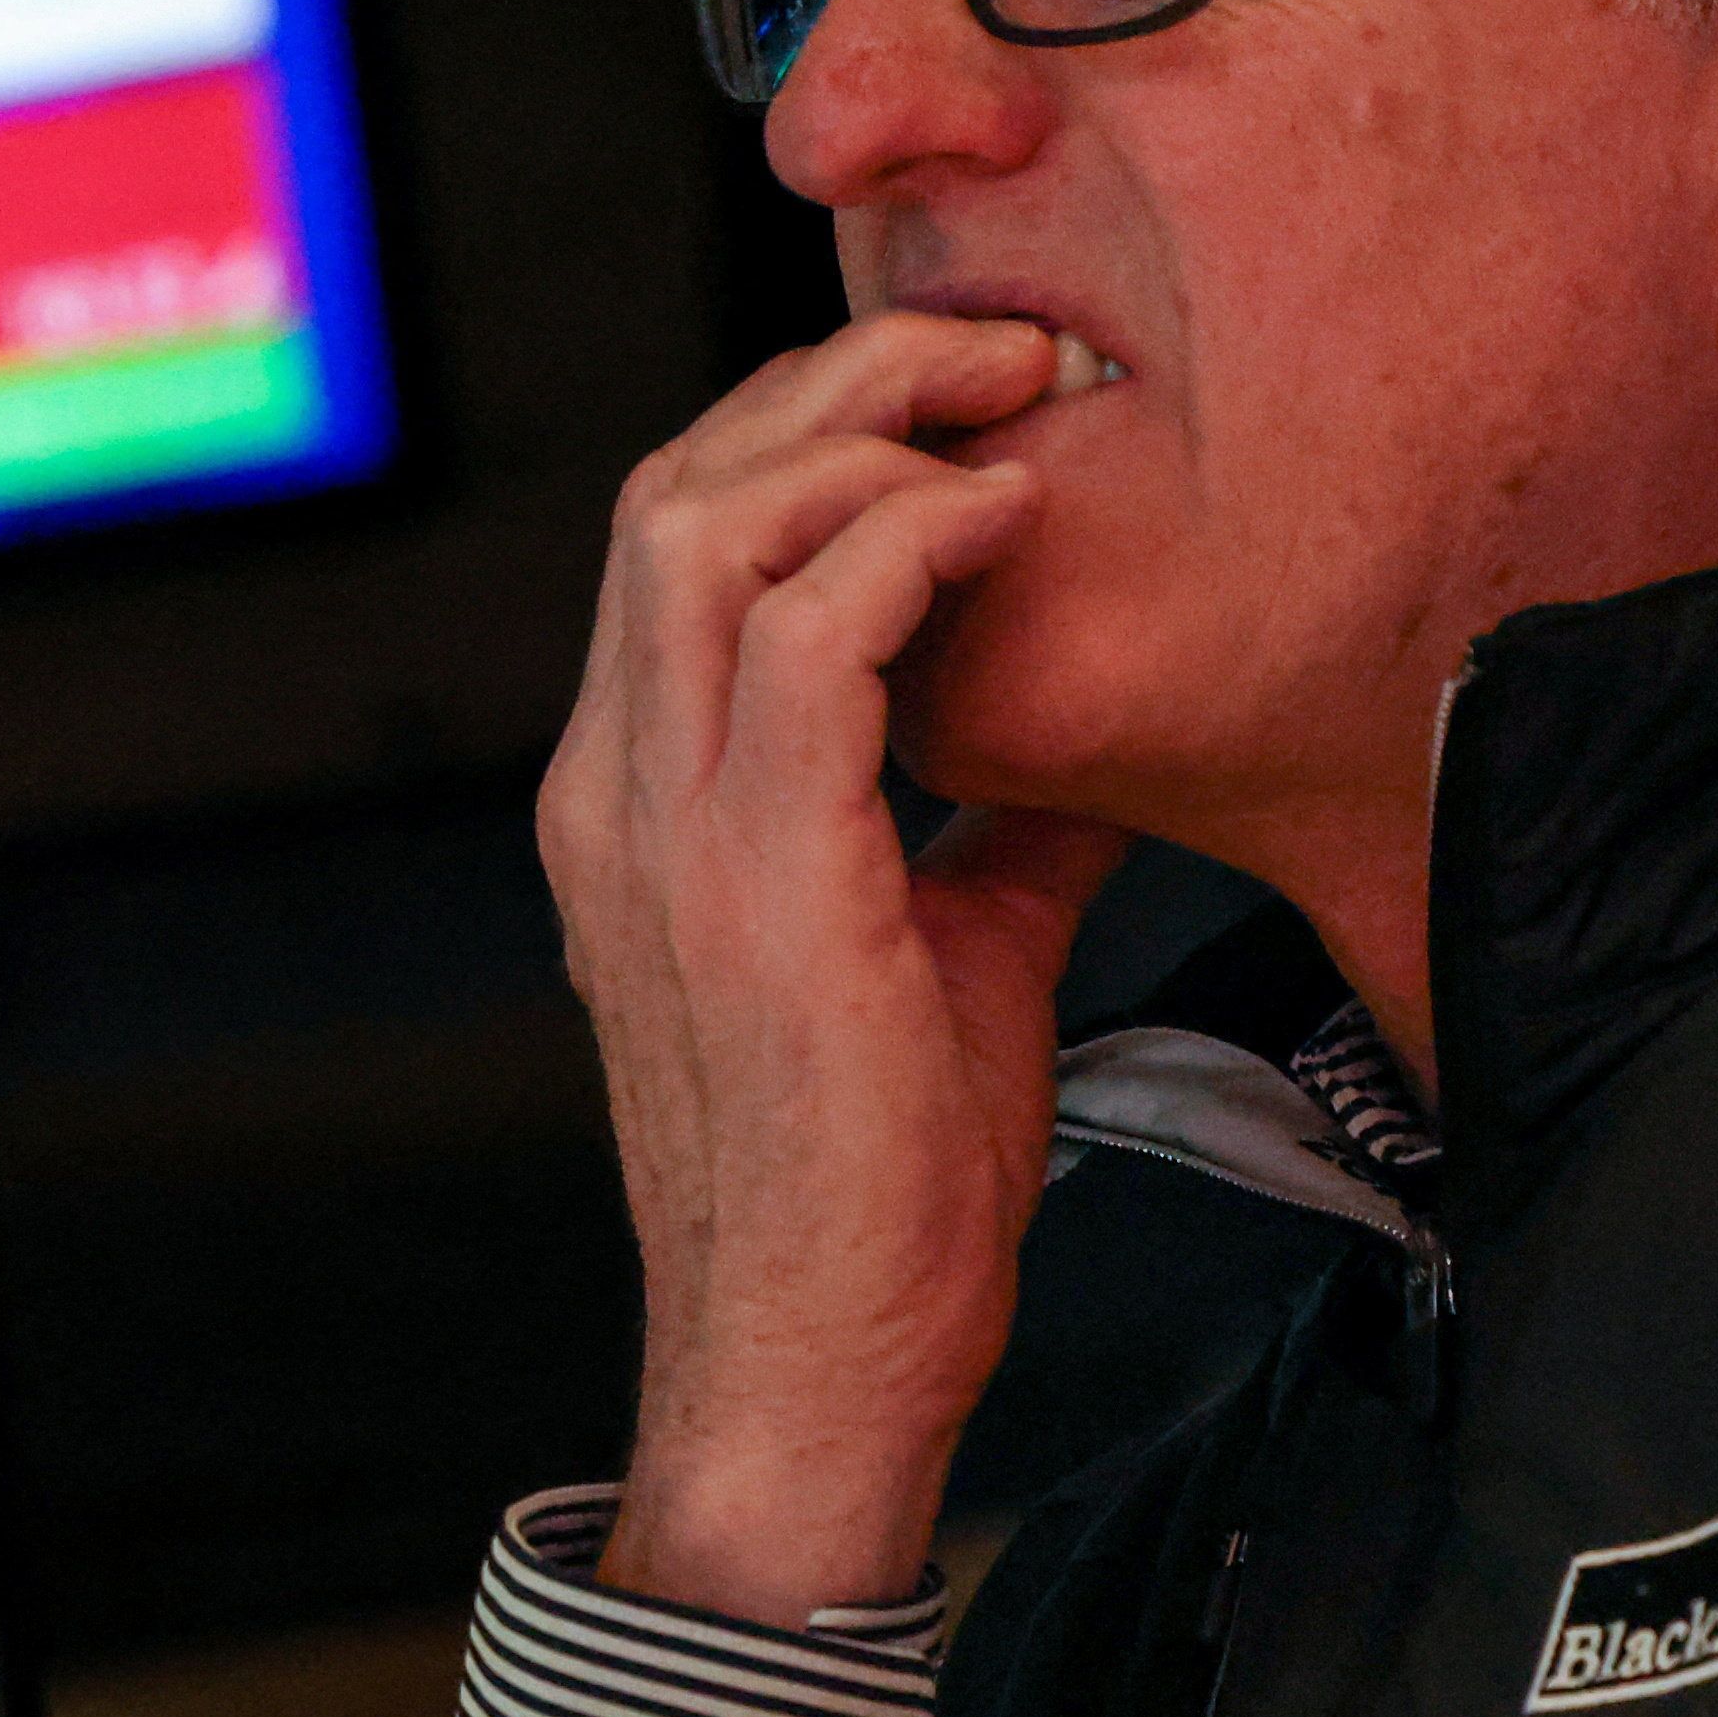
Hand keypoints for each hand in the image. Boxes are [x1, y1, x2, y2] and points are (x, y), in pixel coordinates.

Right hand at [536, 316, 1131, 1623]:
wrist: (819, 1370)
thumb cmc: (876, 1193)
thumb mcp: (949, 957)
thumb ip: (996, 831)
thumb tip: (1101, 742)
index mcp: (634, 804)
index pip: (675, 540)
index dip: (807, 429)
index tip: (962, 400)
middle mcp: (615, 794)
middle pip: (671, 489)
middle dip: (835, 378)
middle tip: (998, 346)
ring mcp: (664, 835)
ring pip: (705, 523)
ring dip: (866, 428)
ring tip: (1006, 400)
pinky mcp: (754, 884)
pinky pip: (806, 637)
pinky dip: (908, 545)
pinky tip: (1005, 528)